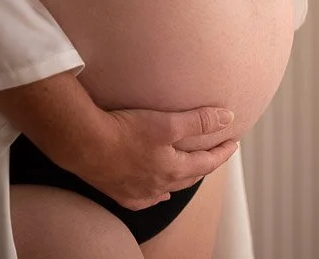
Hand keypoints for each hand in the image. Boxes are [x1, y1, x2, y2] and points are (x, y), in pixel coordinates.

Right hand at [60, 105, 238, 210]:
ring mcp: (137, 191)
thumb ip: (199, 121)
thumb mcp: (168, 122)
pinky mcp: (118, 191)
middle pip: (189, 177)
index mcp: (173, 169)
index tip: (233, 142)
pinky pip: (143, 199)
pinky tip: (156, 193)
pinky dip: (155, 195)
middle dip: (205, 165)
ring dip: (182, 179)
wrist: (84, 143)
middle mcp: (158, 185)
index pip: (207, 163)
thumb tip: (228, 118)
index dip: (222, 152)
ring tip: (190, 173)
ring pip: (167, 189)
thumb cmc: (125, 130)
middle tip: (215, 154)